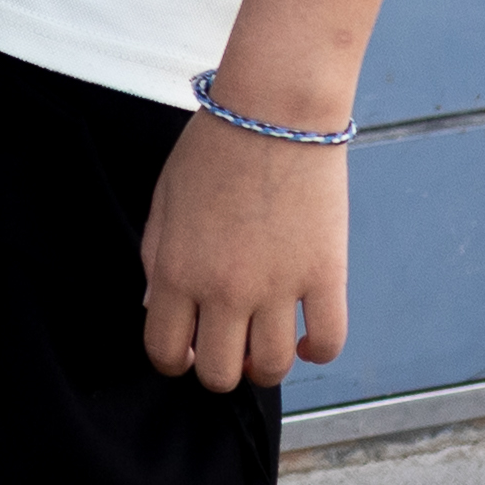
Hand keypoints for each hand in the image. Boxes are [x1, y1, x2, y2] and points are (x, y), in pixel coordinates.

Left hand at [140, 110, 351, 391]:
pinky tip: (308, 340)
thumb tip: (156, 309)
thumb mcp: (164, 200)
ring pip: (273, 368)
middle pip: (220, 373)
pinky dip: (318, 352)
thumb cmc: (213, 148)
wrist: (275, 110)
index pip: (166, 352)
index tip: (188, 349)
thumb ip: (156, 259)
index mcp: (177, 271)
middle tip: (229, 345)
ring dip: (266, 366)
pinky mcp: (326, 275)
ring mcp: (279, 287)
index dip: (175, 360)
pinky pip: (328, 342)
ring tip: (266, 342)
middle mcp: (225, 289)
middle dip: (220, 368)